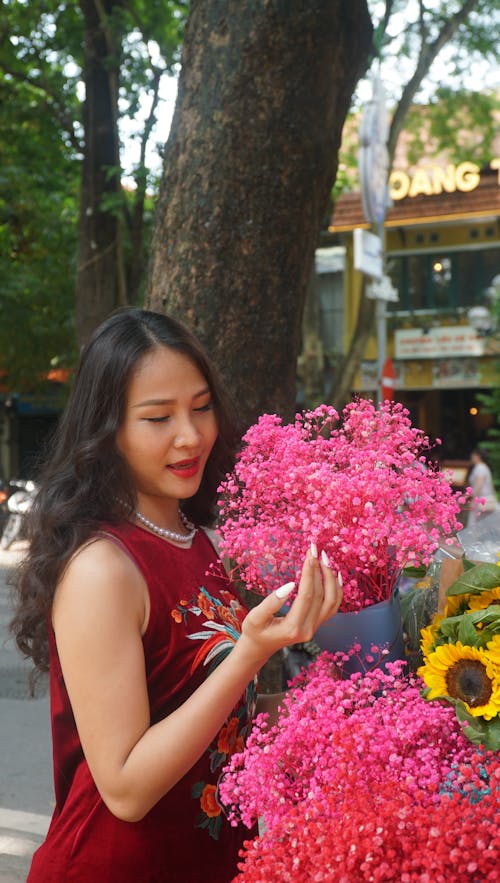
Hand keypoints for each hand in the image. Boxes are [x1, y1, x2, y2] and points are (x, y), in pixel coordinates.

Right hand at [237, 545, 342, 666]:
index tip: (309, 554)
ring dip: (330, 577)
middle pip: (321, 596)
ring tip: (324, 557)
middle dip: (319, 570)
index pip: (307, 596)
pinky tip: (335, 573)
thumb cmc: (255, 630)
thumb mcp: (255, 617)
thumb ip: (270, 603)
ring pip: (331, 600)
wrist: (260, 647)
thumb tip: (290, 585)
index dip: (309, 573)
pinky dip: (337, 589)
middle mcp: (309, 629)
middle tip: (314, 549)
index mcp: (293, 627)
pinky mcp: (317, 624)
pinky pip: (333, 605)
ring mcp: (315, 627)